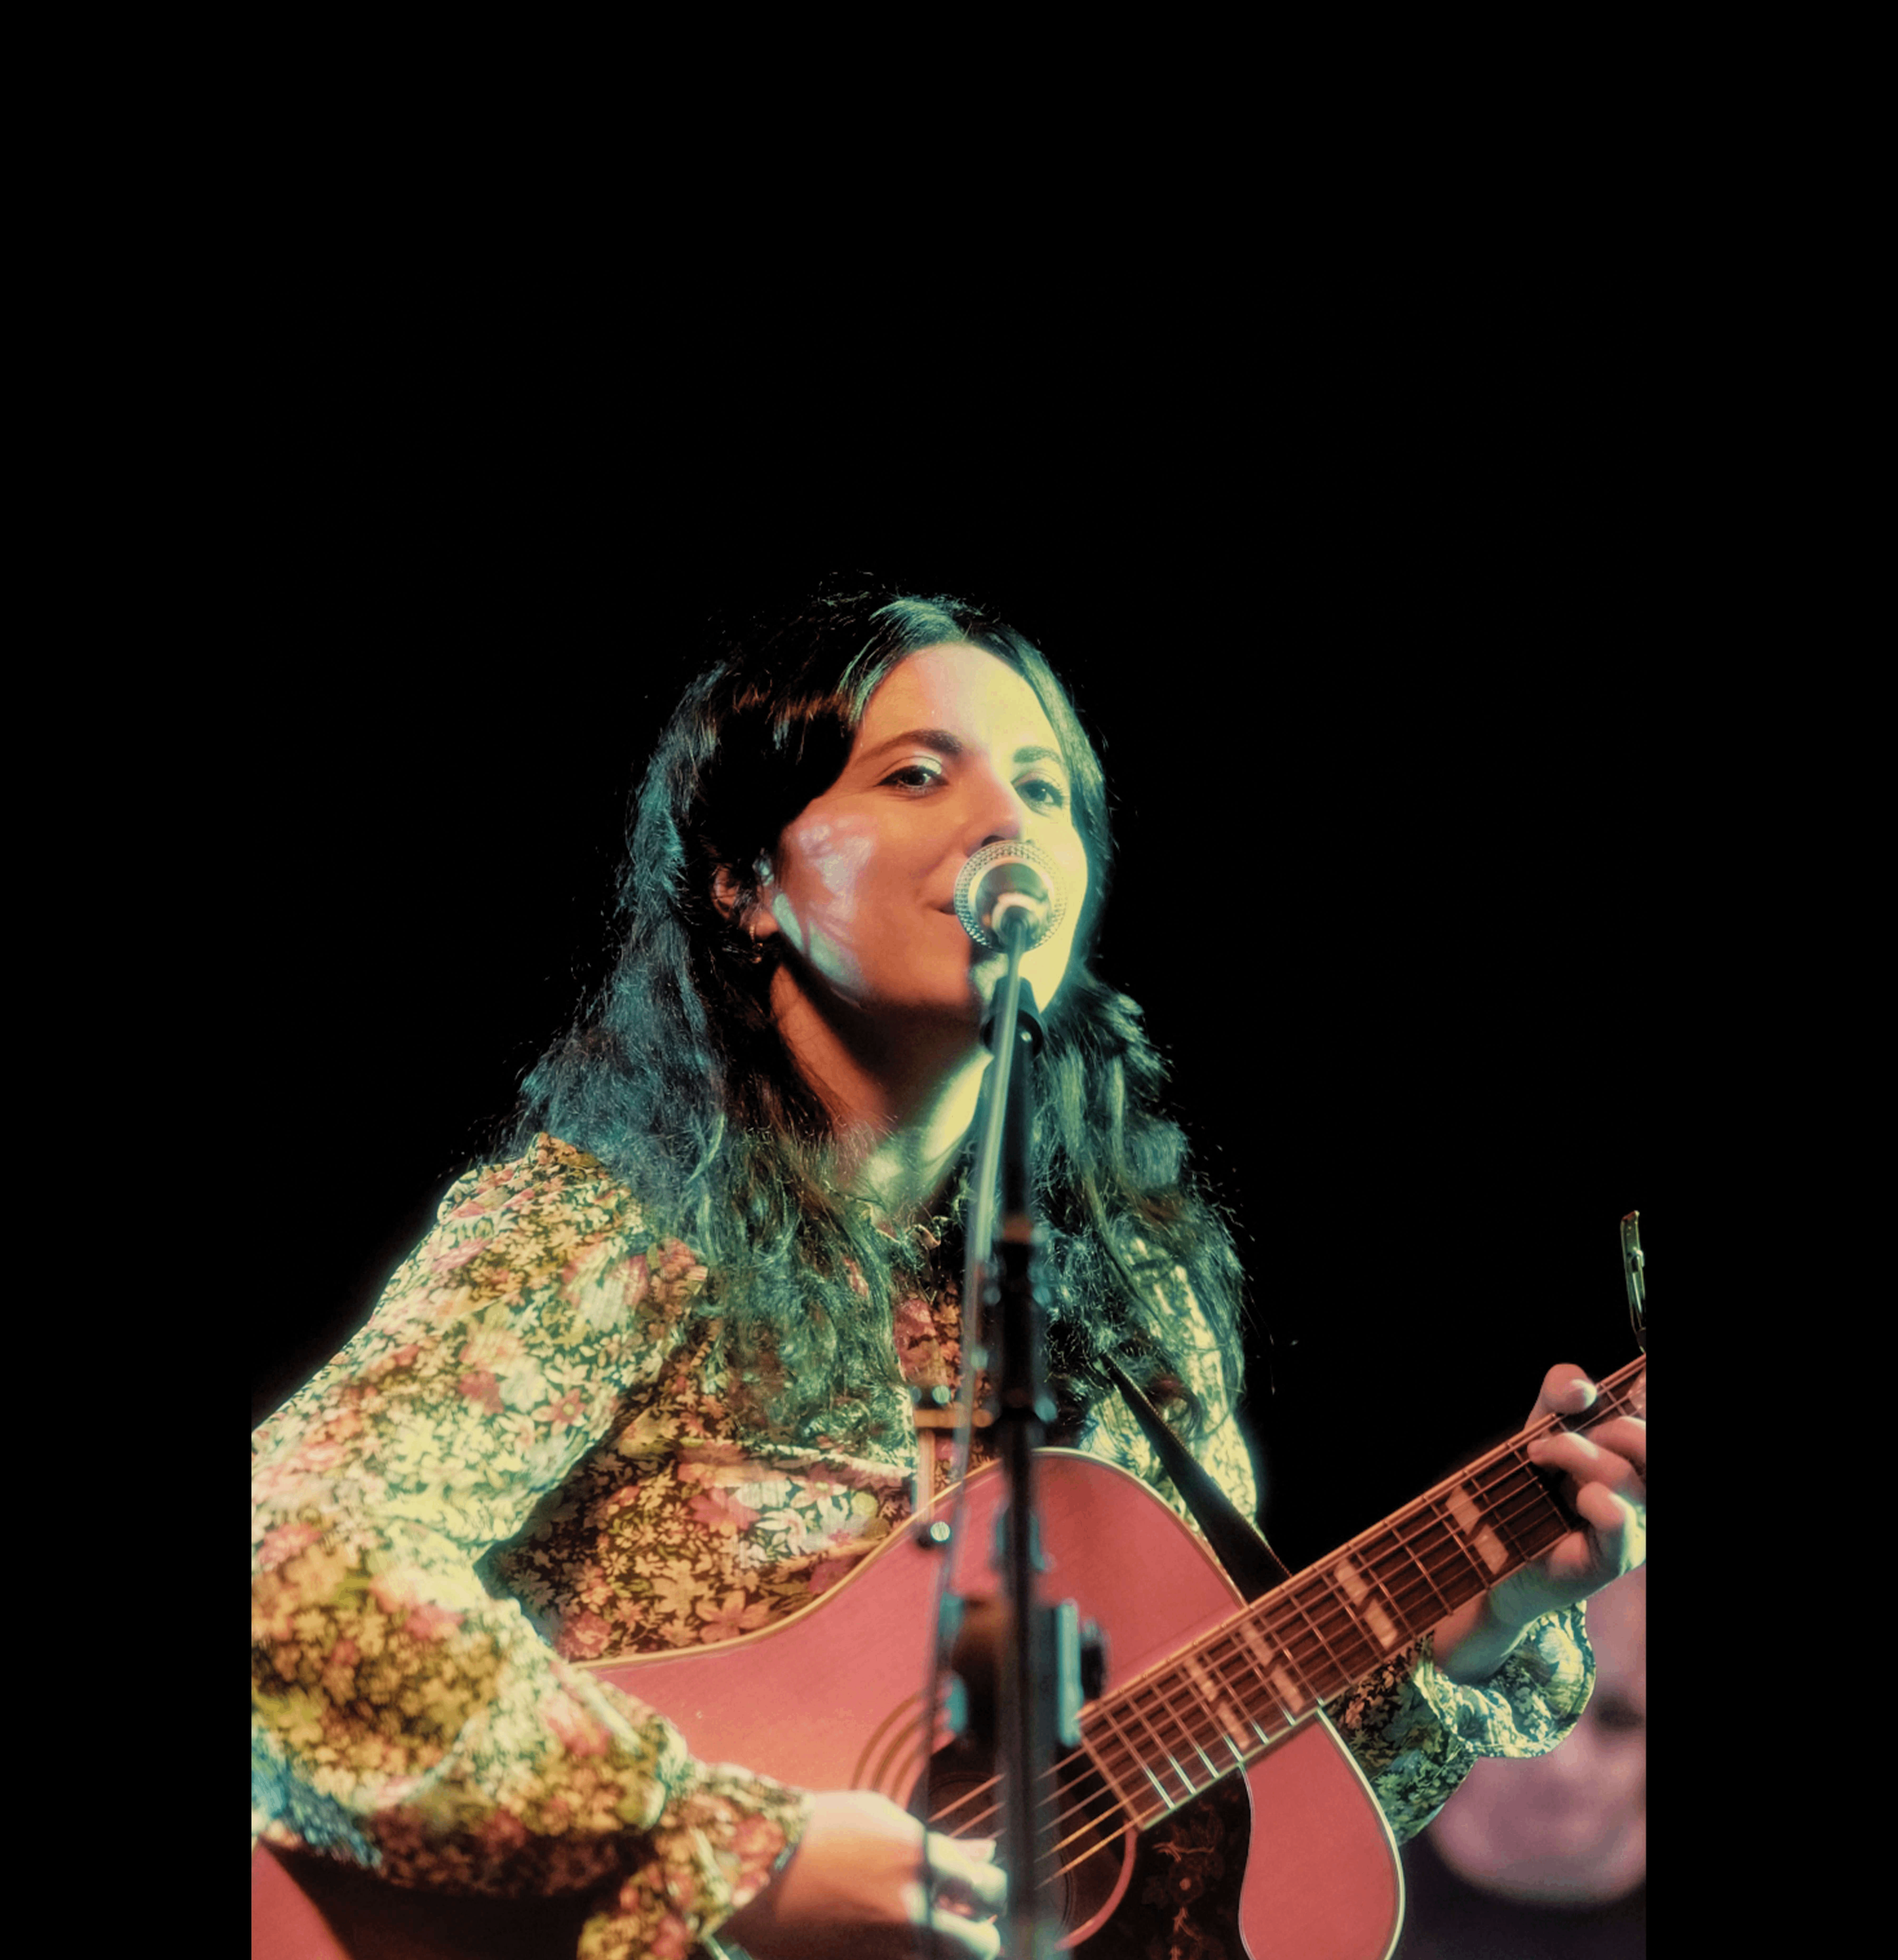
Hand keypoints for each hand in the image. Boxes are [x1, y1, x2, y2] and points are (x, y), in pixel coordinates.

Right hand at [719, 1788, 1006, 1958]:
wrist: (756, 1868)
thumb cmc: (822, 1830)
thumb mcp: (882, 1819)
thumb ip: (940, 1842)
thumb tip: (987, 1852)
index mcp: (918, 1858)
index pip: (988, 1888)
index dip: (990, 1890)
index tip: (981, 1889)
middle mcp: (910, 1908)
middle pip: (980, 1942)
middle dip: (981, 1933)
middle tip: (969, 1922)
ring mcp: (886, 1948)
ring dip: (950, 1950)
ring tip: (936, 1934)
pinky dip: (914, 1956)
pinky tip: (902, 1942)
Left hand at [1492, 1364, 1646, 1630]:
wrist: (1497, 1549)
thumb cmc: (1529, 1485)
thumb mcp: (1541, 1428)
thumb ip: (1560, 1396)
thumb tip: (1581, 1386)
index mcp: (1631, 1455)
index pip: (1644, 1415)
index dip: (1636, 1392)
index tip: (1583, 1396)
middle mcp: (1641, 1488)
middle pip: (1642, 1441)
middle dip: (1603, 1426)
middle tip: (1551, 1439)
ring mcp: (1635, 1525)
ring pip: (1625, 1475)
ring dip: (1574, 1454)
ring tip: (1539, 1459)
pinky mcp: (1616, 1556)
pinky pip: (1618, 1519)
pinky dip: (1596, 1500)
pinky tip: (1575, 1498)